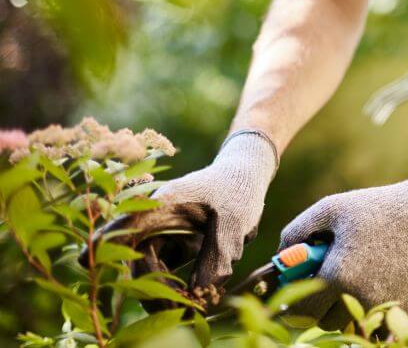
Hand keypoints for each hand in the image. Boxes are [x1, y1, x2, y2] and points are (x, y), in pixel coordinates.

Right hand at [95, 130, 276, 289]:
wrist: (245, 176)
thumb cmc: (237, 190)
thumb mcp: (234, 221)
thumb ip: (219, 255)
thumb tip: (202, 293)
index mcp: (164, 204)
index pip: (128, 224)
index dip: (106, 243)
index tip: (86, 261)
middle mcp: (155, 219)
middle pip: (137, 258)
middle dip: (153, 288)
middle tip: (181, 308)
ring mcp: (161, 233)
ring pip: (149, 270)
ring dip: (164, 291)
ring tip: (192, 305)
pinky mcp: (171, 245)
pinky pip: (163, 271)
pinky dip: (173, 287)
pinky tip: (193, 298)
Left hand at [279, 159, 407, 328]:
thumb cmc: (379, 207)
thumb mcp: (332, 208)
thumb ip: (297, 230)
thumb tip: (280, 254)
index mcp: (337, 275)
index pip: (301, 310)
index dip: (293, 303)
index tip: (293, 294)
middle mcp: (360, 298)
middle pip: (324, 324)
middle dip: (319, 307)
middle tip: (325, 282)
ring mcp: (385, 307)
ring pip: (350, 326)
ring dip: (343, 310)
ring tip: (350, 280)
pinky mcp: (405, 310)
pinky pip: (377, 322)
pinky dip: (371, 310)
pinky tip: (377, 281)